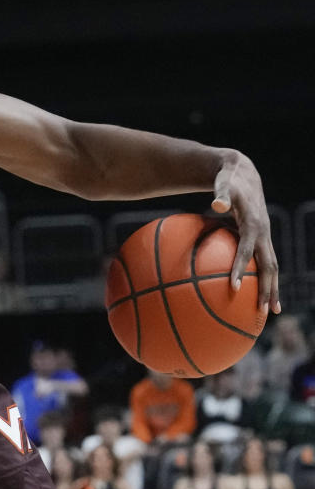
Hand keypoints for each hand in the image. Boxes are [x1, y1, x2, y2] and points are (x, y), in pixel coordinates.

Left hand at [211, 154, 279, 313]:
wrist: (245, 176)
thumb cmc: (229, 182)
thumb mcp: (224, 184)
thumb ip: (221, 194)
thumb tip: (216, 204)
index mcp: (253, 225)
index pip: (247, 251)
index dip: (241, 268)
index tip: (233, 288)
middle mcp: (263, 234)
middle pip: (269, 266)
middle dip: (267, 289)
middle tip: (262, 311)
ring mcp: (265, 239)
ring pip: (272, 268)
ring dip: (272, 289)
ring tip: (269, 312)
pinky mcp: (263, 242)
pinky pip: (265, 265)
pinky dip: (264, 281)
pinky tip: (257, 296)